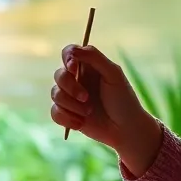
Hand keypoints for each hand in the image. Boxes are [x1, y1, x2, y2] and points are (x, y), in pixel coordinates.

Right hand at [52, 44, 162, 176]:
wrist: (126, 130)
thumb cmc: (123, 100)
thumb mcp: (113, 74)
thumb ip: (94, 57)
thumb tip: (73, 50)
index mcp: (88, 66)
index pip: (68, 52)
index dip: (67, 58)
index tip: (74, 68)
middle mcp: (77, 79)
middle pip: (59, 75)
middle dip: (71, 87)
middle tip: (87, 98)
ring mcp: (70, 97)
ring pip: (55, 94)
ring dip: (72, 105)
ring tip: (89, 112)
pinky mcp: (67, 114)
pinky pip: (54, 112)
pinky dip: (66, 118)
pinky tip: (81, 123)